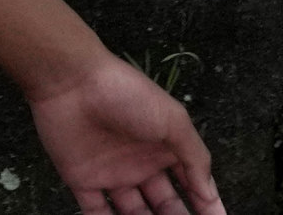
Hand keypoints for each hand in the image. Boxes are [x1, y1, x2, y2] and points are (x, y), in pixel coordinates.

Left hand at [27, 52, 221, 214]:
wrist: (72, 82)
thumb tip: (210, 193)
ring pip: (135, 214)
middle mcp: (141, 164)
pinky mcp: (83, 181)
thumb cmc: (126, 94)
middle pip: (165, 205)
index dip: (206, 206)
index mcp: (165, 148)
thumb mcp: (173, 120)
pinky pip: (97, 213)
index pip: (192, 186)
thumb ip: (195, 158)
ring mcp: (113, 174)